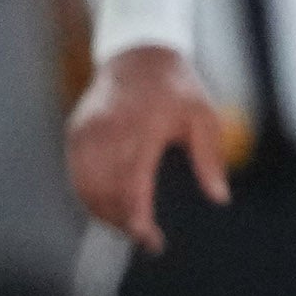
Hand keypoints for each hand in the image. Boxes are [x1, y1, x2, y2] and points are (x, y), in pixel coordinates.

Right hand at [66, 44, 233, 249]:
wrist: (139, 54)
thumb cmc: (177, 87)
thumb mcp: (204, 116)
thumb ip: (210, 158)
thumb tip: (219, 197)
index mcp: (142, 127)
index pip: (132, 183)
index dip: (137, 217)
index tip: (150, 240)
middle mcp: (108, 131)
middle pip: (105, 192)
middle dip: (121, 222)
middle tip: (146, 239)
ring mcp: (86, 132)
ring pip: (85, 187)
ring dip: (103, 214)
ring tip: (128, 228)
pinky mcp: (75, 133)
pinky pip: (76, 175)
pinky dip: (89, 196)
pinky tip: (107, 208)